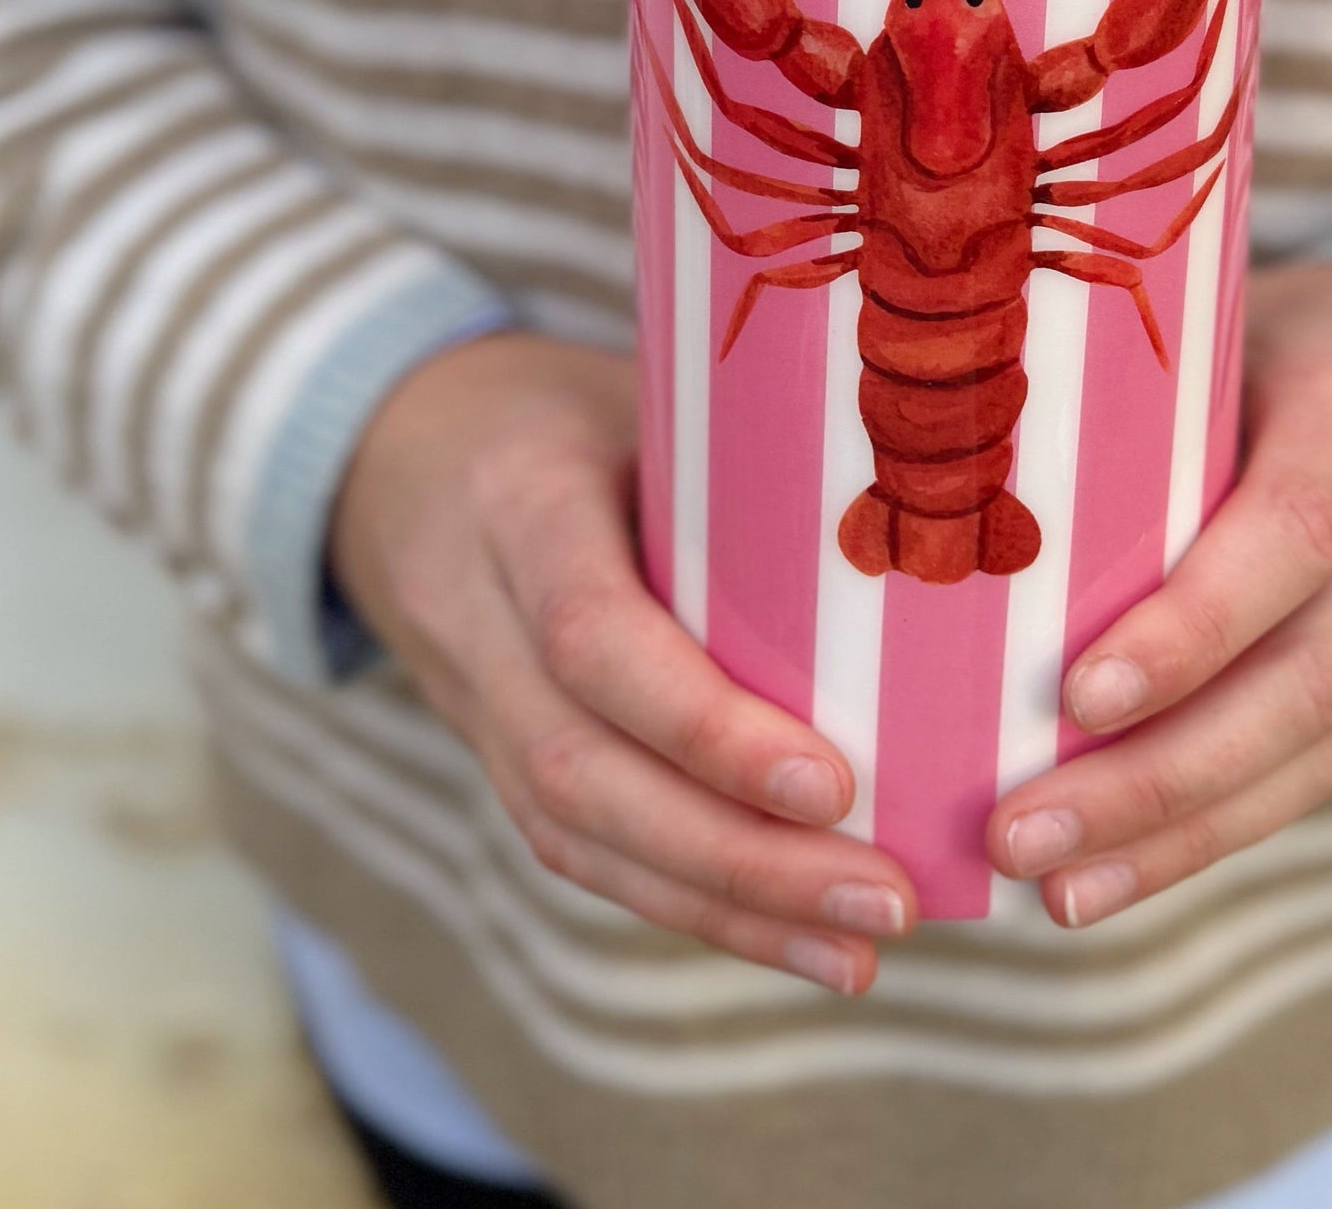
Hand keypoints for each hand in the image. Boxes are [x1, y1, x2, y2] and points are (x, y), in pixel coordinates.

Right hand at [331, 331, 915, 990]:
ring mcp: (472, 701)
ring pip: (578, 835)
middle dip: (736, 855)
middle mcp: (477, 616)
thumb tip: (933, 476)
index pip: (592, 634)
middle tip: (884, 893)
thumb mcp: (636, 386)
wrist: (397, 447)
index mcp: (520, 500)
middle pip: (585, 771)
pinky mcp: (493, 756)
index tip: (833, 783)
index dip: (703, 725)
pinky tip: (800, 943)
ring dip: (727, 908)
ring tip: (862, 945)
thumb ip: (746, 436)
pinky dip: (693, 907)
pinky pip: (582, 850)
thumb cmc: (562, 403)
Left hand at [988, 262, 1331, 925]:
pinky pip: (1314, 774)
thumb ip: (1140, 367)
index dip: (1195, 626)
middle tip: (1019, 829)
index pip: (1292, 534)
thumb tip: (948, 401)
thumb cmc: (1313, 332)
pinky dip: (1208, 836)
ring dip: (1176, 836)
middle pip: (1306, 684)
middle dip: (1159, 777)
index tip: (1077, 691)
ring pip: (1316, 755)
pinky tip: (1107, 879)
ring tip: (1049, 885)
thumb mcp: (1247, 311)